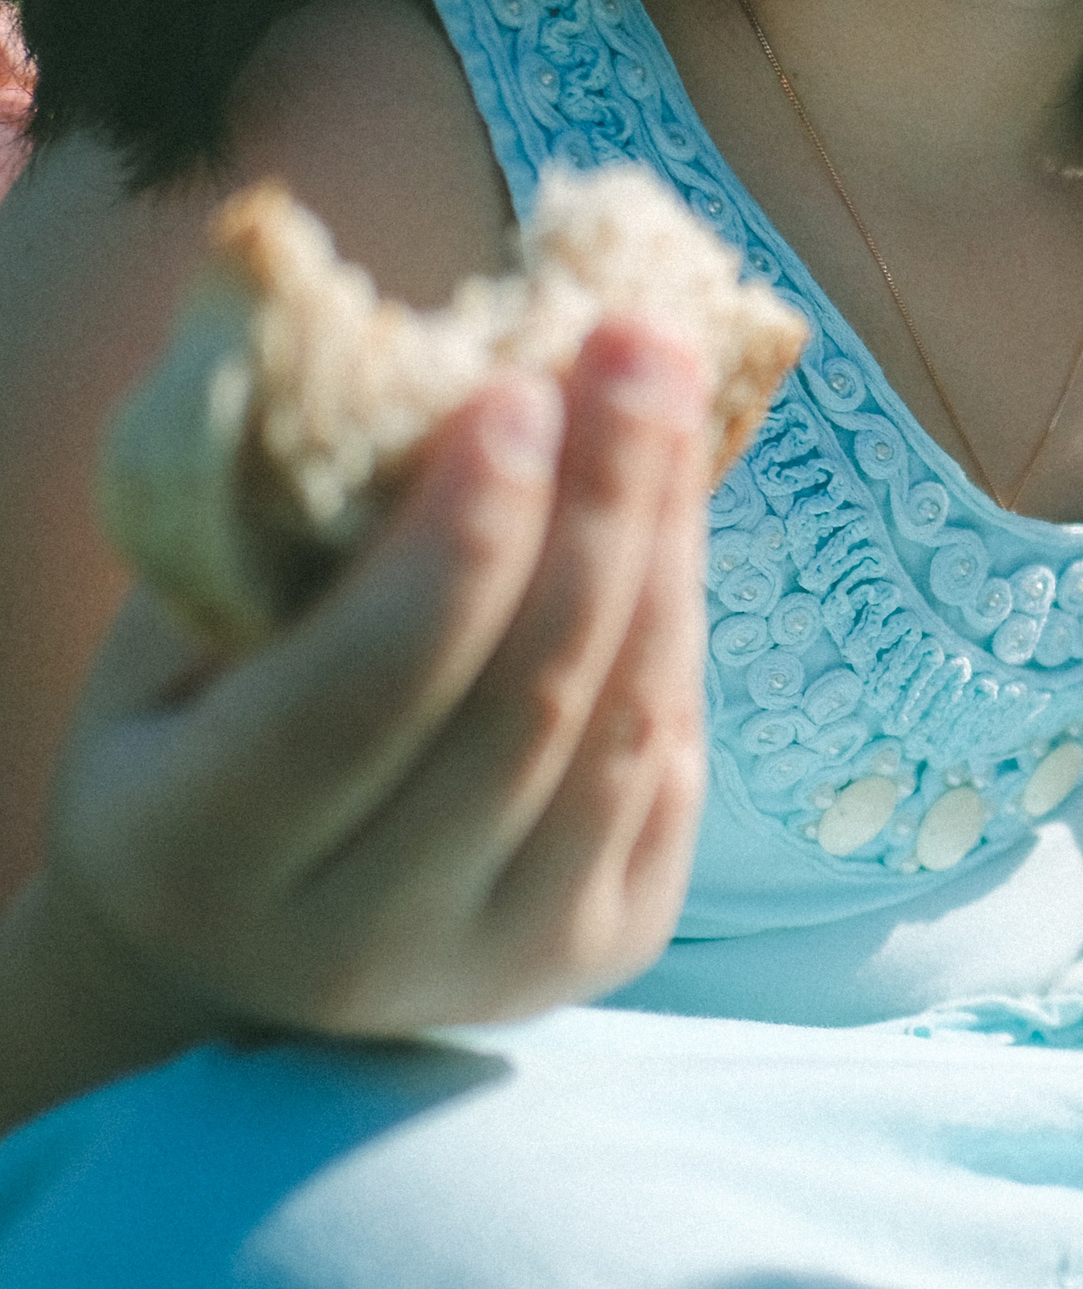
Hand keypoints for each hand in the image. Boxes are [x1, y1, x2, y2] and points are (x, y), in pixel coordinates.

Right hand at [37, 318, 712, 1039]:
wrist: (250, 919)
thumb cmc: (201, 726)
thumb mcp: (181, 632)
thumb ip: (285, 536)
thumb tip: (430, 355)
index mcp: (202, 852)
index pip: (364, 691)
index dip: (458, 541)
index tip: (519, 389)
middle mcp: (358, 940)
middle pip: (527, 705)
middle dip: (601, 505)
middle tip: (641, 344)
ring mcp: (501, 958)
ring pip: (625, 728)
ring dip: (664, 542)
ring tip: (671, 388)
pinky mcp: (609, 947)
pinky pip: (673, 757)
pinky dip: (680, 617)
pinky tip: (671, 504)